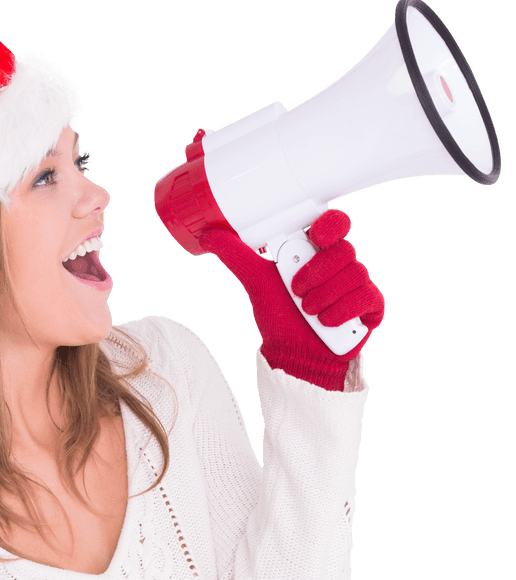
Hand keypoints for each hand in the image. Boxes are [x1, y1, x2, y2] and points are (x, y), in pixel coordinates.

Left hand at [199, 209, 384, 390]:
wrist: (294, 354)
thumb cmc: (280, 317)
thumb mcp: (257, 283)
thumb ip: (237, 256)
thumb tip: (209, 236)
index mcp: (317, 252)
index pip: (335, 224)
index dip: (330, 226)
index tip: (316, 236)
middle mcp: (341, 265)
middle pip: (343, 251)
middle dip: (314, 275)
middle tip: (296, 292)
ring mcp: (358, 284)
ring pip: (353, 274)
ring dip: (323, 297)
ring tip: (307, 311)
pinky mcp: (371, 306)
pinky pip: (365, 298)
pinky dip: (340, 312)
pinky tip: (326, 322)